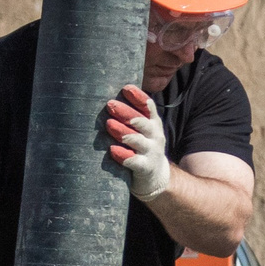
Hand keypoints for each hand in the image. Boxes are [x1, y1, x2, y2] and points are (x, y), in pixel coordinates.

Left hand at [104, 85, 171, 201]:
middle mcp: (154, 135)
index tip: (125, 88)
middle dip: (126, 113)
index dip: (138, 97)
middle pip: (141, 122)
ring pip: (137, 140)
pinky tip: (112, 150)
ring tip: (109, 124)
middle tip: (110, 105)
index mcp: (152, 123)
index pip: (148, 106)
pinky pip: (135, 161)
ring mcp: (151, 152)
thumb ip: (131, 115)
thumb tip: (108, 98)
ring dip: (123, 132)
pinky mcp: (145, 168)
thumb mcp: (142, 130)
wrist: (155, 177)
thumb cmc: (141, 148)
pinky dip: (124, 155)